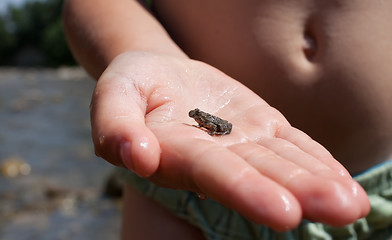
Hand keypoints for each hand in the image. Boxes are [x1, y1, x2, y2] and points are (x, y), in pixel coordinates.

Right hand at [90, 52, 369, 229]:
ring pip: (283, 164)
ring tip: (352, 203)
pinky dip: (316, 161)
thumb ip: (116, 123)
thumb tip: (137, 155)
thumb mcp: (114, 92)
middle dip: (298, 194)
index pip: (214, 175)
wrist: (161, 75)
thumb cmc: (133, 85)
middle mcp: (216, 157)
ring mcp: (243, 143)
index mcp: (178, 154)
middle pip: (260, 176)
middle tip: (342, 211)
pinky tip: (341, 180)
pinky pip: (292, 145)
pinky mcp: (262, 127)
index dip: (246, 191)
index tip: (283, 212)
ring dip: (318, 183)